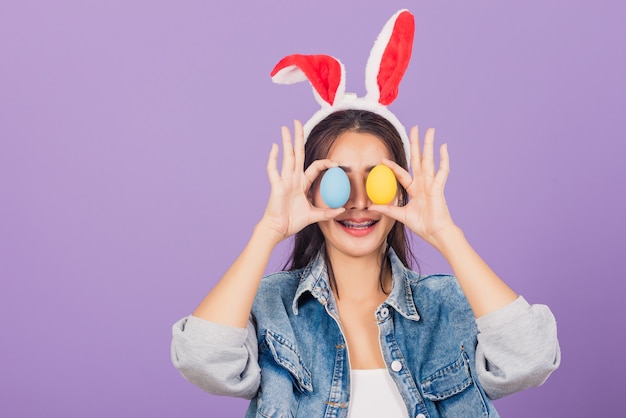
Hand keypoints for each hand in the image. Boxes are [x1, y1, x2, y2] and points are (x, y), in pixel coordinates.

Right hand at [258, 120, 344, 242]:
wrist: (278, 229)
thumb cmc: (292, 222)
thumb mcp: (314, 216)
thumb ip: (327, 213)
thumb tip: (342, 210)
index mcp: (301, 184)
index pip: (314, 167)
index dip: (325, 163)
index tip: (335, 163)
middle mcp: (292, 178)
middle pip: (297, 154)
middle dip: (298, 137)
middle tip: (297, 122)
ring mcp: (284, 181)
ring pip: (286, 157)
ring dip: (286, 142)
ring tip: (285, 128)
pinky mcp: (276, 186)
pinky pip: (273, 170)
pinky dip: (273, 158)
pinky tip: (275, 147)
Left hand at [370, 126, 456, 248]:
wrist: (435, 233)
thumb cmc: (422, 225)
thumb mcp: (400, 215)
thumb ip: (387, 209)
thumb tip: (370, 206)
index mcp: (414, 189)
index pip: (402, 173)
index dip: (392, 166)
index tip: (383, 158)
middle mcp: (423, 183)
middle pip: (418, 159)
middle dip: (416, 144)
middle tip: (414, 128)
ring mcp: (431, 184)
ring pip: (429, 160)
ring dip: (429, 145)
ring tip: (430, 130)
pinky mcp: (438, 187)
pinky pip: (442, 171)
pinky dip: (443, 159)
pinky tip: (443, 147)